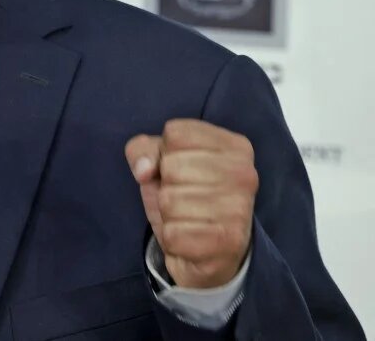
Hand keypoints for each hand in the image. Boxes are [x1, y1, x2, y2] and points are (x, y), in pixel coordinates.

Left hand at [125, 119, 256, 288]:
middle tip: (184, 197)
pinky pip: (172, 234)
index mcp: (234, 146)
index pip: (175, 133)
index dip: (165, 152)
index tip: (181, 168)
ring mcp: (240, 209)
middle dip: (166, 185)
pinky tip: (191, 238)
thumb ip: (143, 150)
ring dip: (168, 214)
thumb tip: (144, 170)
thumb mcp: (161, 162)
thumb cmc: (186, 195)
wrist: (211, 253)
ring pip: (169, 201)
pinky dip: (172, 238)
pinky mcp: (228, 242)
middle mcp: (244, 174)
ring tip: (188, 218)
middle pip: (171, 167)